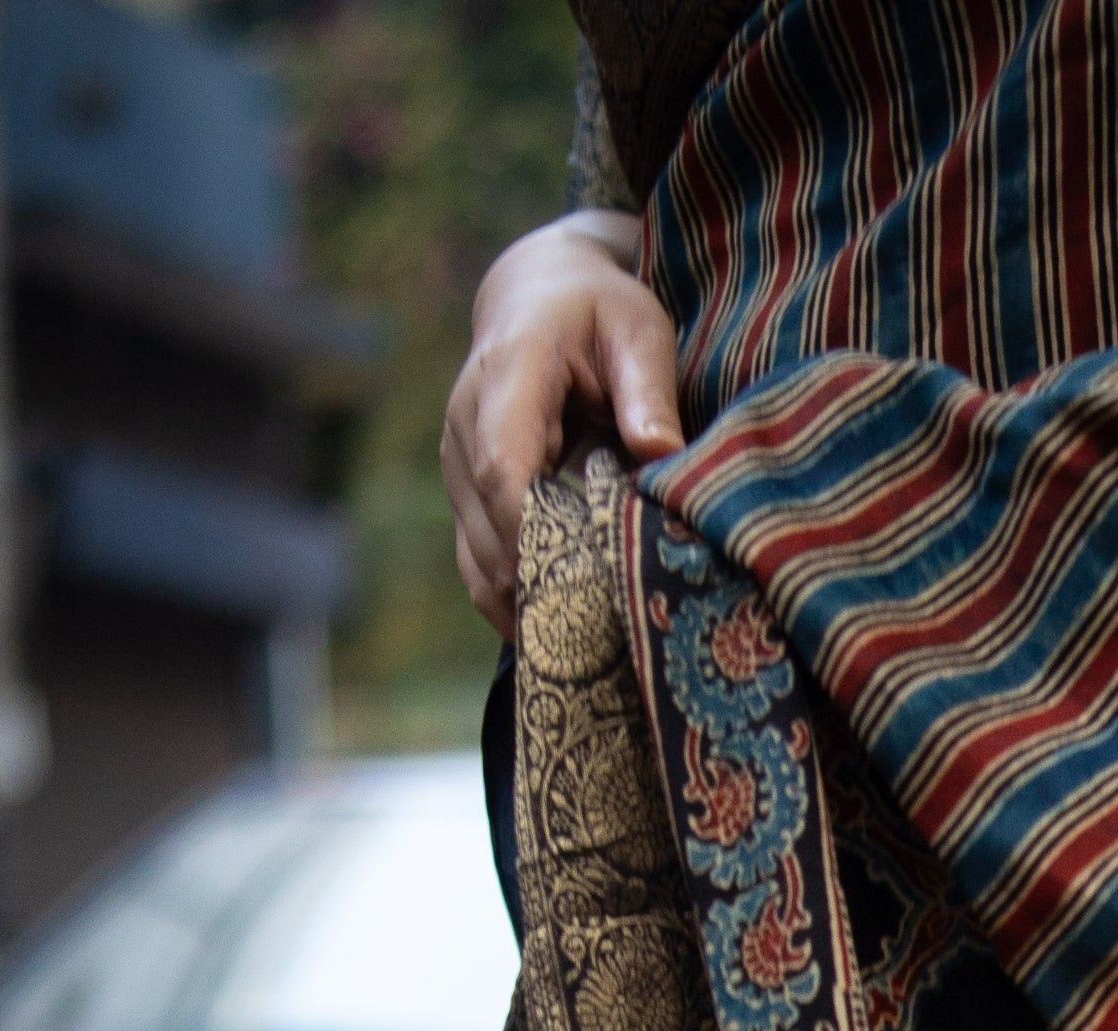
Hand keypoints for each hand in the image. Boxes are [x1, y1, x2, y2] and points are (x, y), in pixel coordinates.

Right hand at [441, 211, 684, 635]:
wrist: (538, 294)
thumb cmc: (599, 312)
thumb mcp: (638, 332)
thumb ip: (648, 390)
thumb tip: (660, 450)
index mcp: (506, 376)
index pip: (504, 469)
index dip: (534, 535)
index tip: (580, 585)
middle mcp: (465, 423)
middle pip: (487, 528)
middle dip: (540, 587)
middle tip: (602, 642)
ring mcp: (457, 463)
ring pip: (477, 558)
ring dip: (526, 606)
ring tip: (587, 649)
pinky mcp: (464, 493)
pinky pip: (477, 565)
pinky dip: (514, 602)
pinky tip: (561, 632)